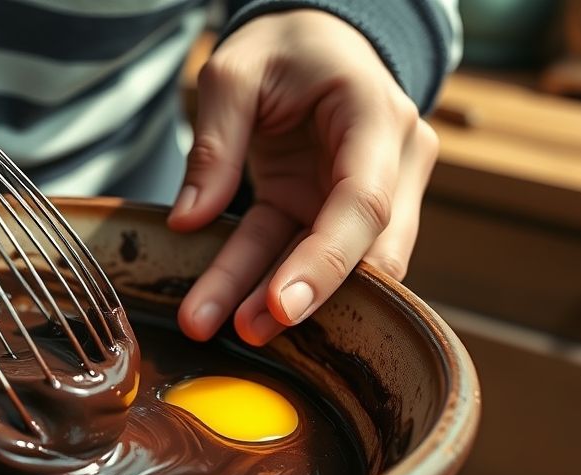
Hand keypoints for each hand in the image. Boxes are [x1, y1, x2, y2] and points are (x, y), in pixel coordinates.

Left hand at [168, 10, 438, 345]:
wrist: (317, 38)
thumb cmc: (284, 45)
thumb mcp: (234, 71)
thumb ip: (215, 142)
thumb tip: (189, 222)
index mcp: (375, 117)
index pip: (364, 202)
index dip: (327, 261)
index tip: (281, 304)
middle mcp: (392, 162)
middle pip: (365, 249)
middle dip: (307, 296)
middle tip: (244, 331)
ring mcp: (369, 191)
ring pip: (335, 263)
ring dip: (278, 300)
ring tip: (213, 323)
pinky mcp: (334, 210)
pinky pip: (305, 255)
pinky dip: (269, 284)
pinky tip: (226, 308)